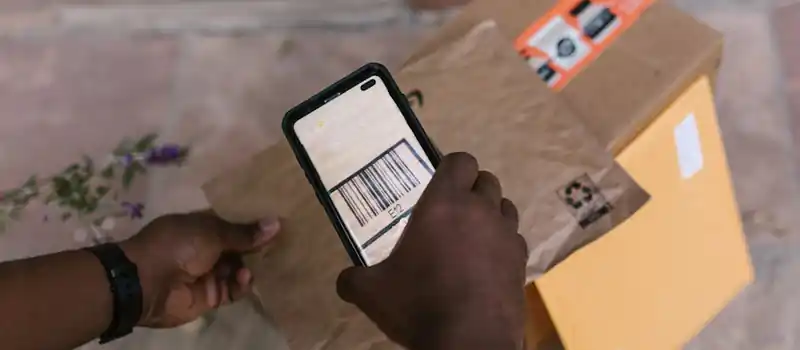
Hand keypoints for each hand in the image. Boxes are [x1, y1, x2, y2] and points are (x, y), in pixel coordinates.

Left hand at [120, 212, 279, 327]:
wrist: (146, 283)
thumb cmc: (177, 246)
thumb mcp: (213, 232)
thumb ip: (245, 233)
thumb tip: (276, 223)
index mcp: (201, 225)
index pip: (232, 221)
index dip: (252, 221)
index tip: (277, 219)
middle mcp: (206, 248)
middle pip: (239, 246)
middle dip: (257, 245)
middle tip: (282, 243)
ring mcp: (208, 273)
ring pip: (239, 269)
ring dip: (251, 266)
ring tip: (263, 263)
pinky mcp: (211, 296)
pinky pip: (233, 290)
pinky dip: (242, 284)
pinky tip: (246, 278)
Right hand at [337, 153, 528, 349]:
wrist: (469, 342)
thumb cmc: (417, 305)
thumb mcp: (372, 292)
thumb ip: (355, 279)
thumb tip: (346, 281)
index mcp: (444, 203)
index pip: (460, 161)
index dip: (450, 168)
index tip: (438, 184)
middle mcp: (480, 210)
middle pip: (486, 179)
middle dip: (471, 188)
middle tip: (450, 211)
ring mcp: (506, 235)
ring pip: (505, 206)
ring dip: (490, 213)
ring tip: (470, 236)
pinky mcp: (521, 261)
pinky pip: (515, 238)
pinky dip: (502, 243)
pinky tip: (485, 263)